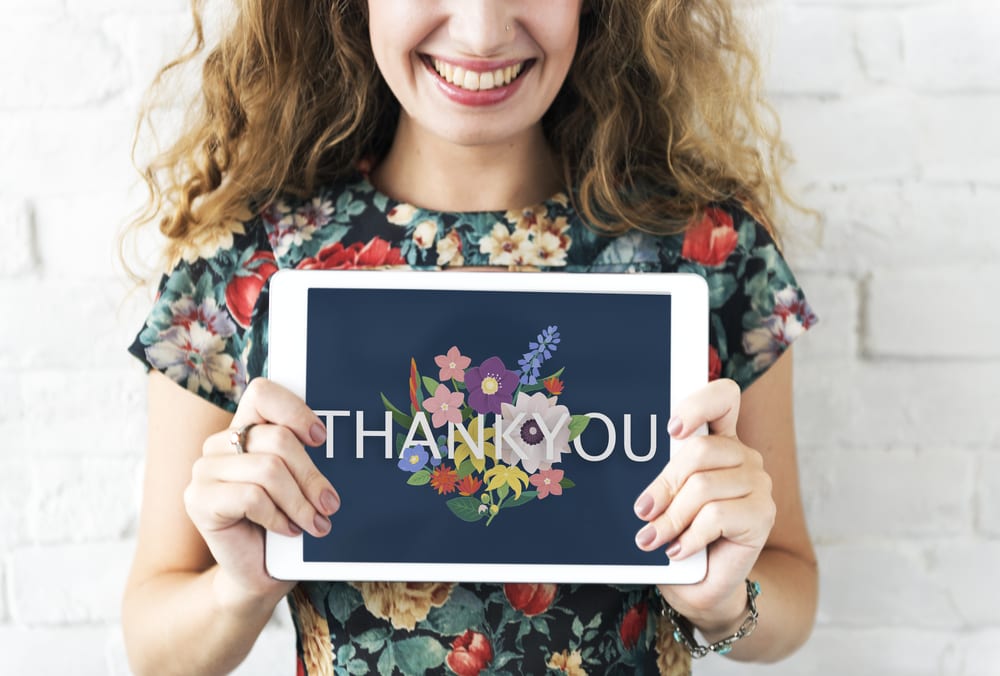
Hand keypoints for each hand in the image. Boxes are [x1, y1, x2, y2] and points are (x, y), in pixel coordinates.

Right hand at [183, 378, 339, 603]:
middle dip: (311, 475)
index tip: (321, 438)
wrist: (257, 574)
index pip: (262, 393)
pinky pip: (251, 497)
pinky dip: (277, 517)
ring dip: (299, 502)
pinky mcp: (198, 500)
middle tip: (330, 503)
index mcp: (244, 429)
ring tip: (315, 523)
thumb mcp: (299, 485)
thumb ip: (306, 457)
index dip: (295, 410)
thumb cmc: (284, 524)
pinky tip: (287, 530)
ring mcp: (204, 471)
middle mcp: (219, 444)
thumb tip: (337, 444)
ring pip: (268, 470)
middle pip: (277, 440)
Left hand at [632, 379, 775, 633]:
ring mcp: (757, 483)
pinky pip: (716, 516)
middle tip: (643, 512)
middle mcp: (742, 456)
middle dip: (664, 485)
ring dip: (671, 518)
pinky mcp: (762, 513)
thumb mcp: (666, 500)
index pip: (723, 397)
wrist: (702, 584)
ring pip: (703, 487)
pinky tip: (680, 550)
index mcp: (719, 441)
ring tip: (654, 538)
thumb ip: (662, 477)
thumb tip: (634, 475)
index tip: (672, 429)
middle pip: (699, 450)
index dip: (698, 405)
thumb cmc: (680, 535)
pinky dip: (690, 536)